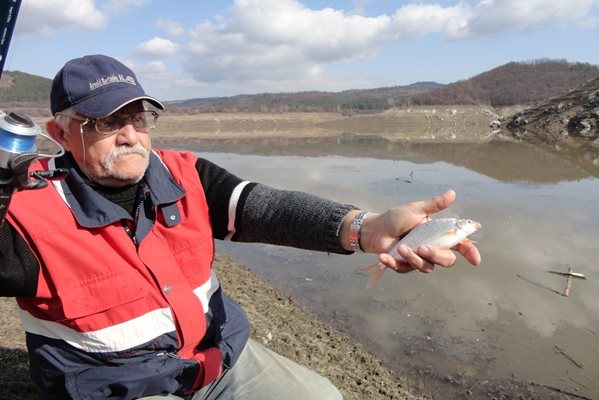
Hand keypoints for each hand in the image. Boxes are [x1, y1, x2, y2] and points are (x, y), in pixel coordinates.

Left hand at [359, 189, 481, 272]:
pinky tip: (385, 256)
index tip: (475, 260)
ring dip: (413, 258)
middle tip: (421, 248)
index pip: (460, 245)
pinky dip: (394, 263)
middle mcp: (433, 248)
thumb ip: (434, 205)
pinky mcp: (405, 265)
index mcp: (439, 234)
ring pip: (427, 267)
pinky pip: (405, 270)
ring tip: (400, 247)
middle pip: (447, 260)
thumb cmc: (396, 218)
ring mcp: (419, 259)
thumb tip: (452, 193)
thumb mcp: (415, 209)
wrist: (374, 229)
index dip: (469, 252)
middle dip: (436, 256)